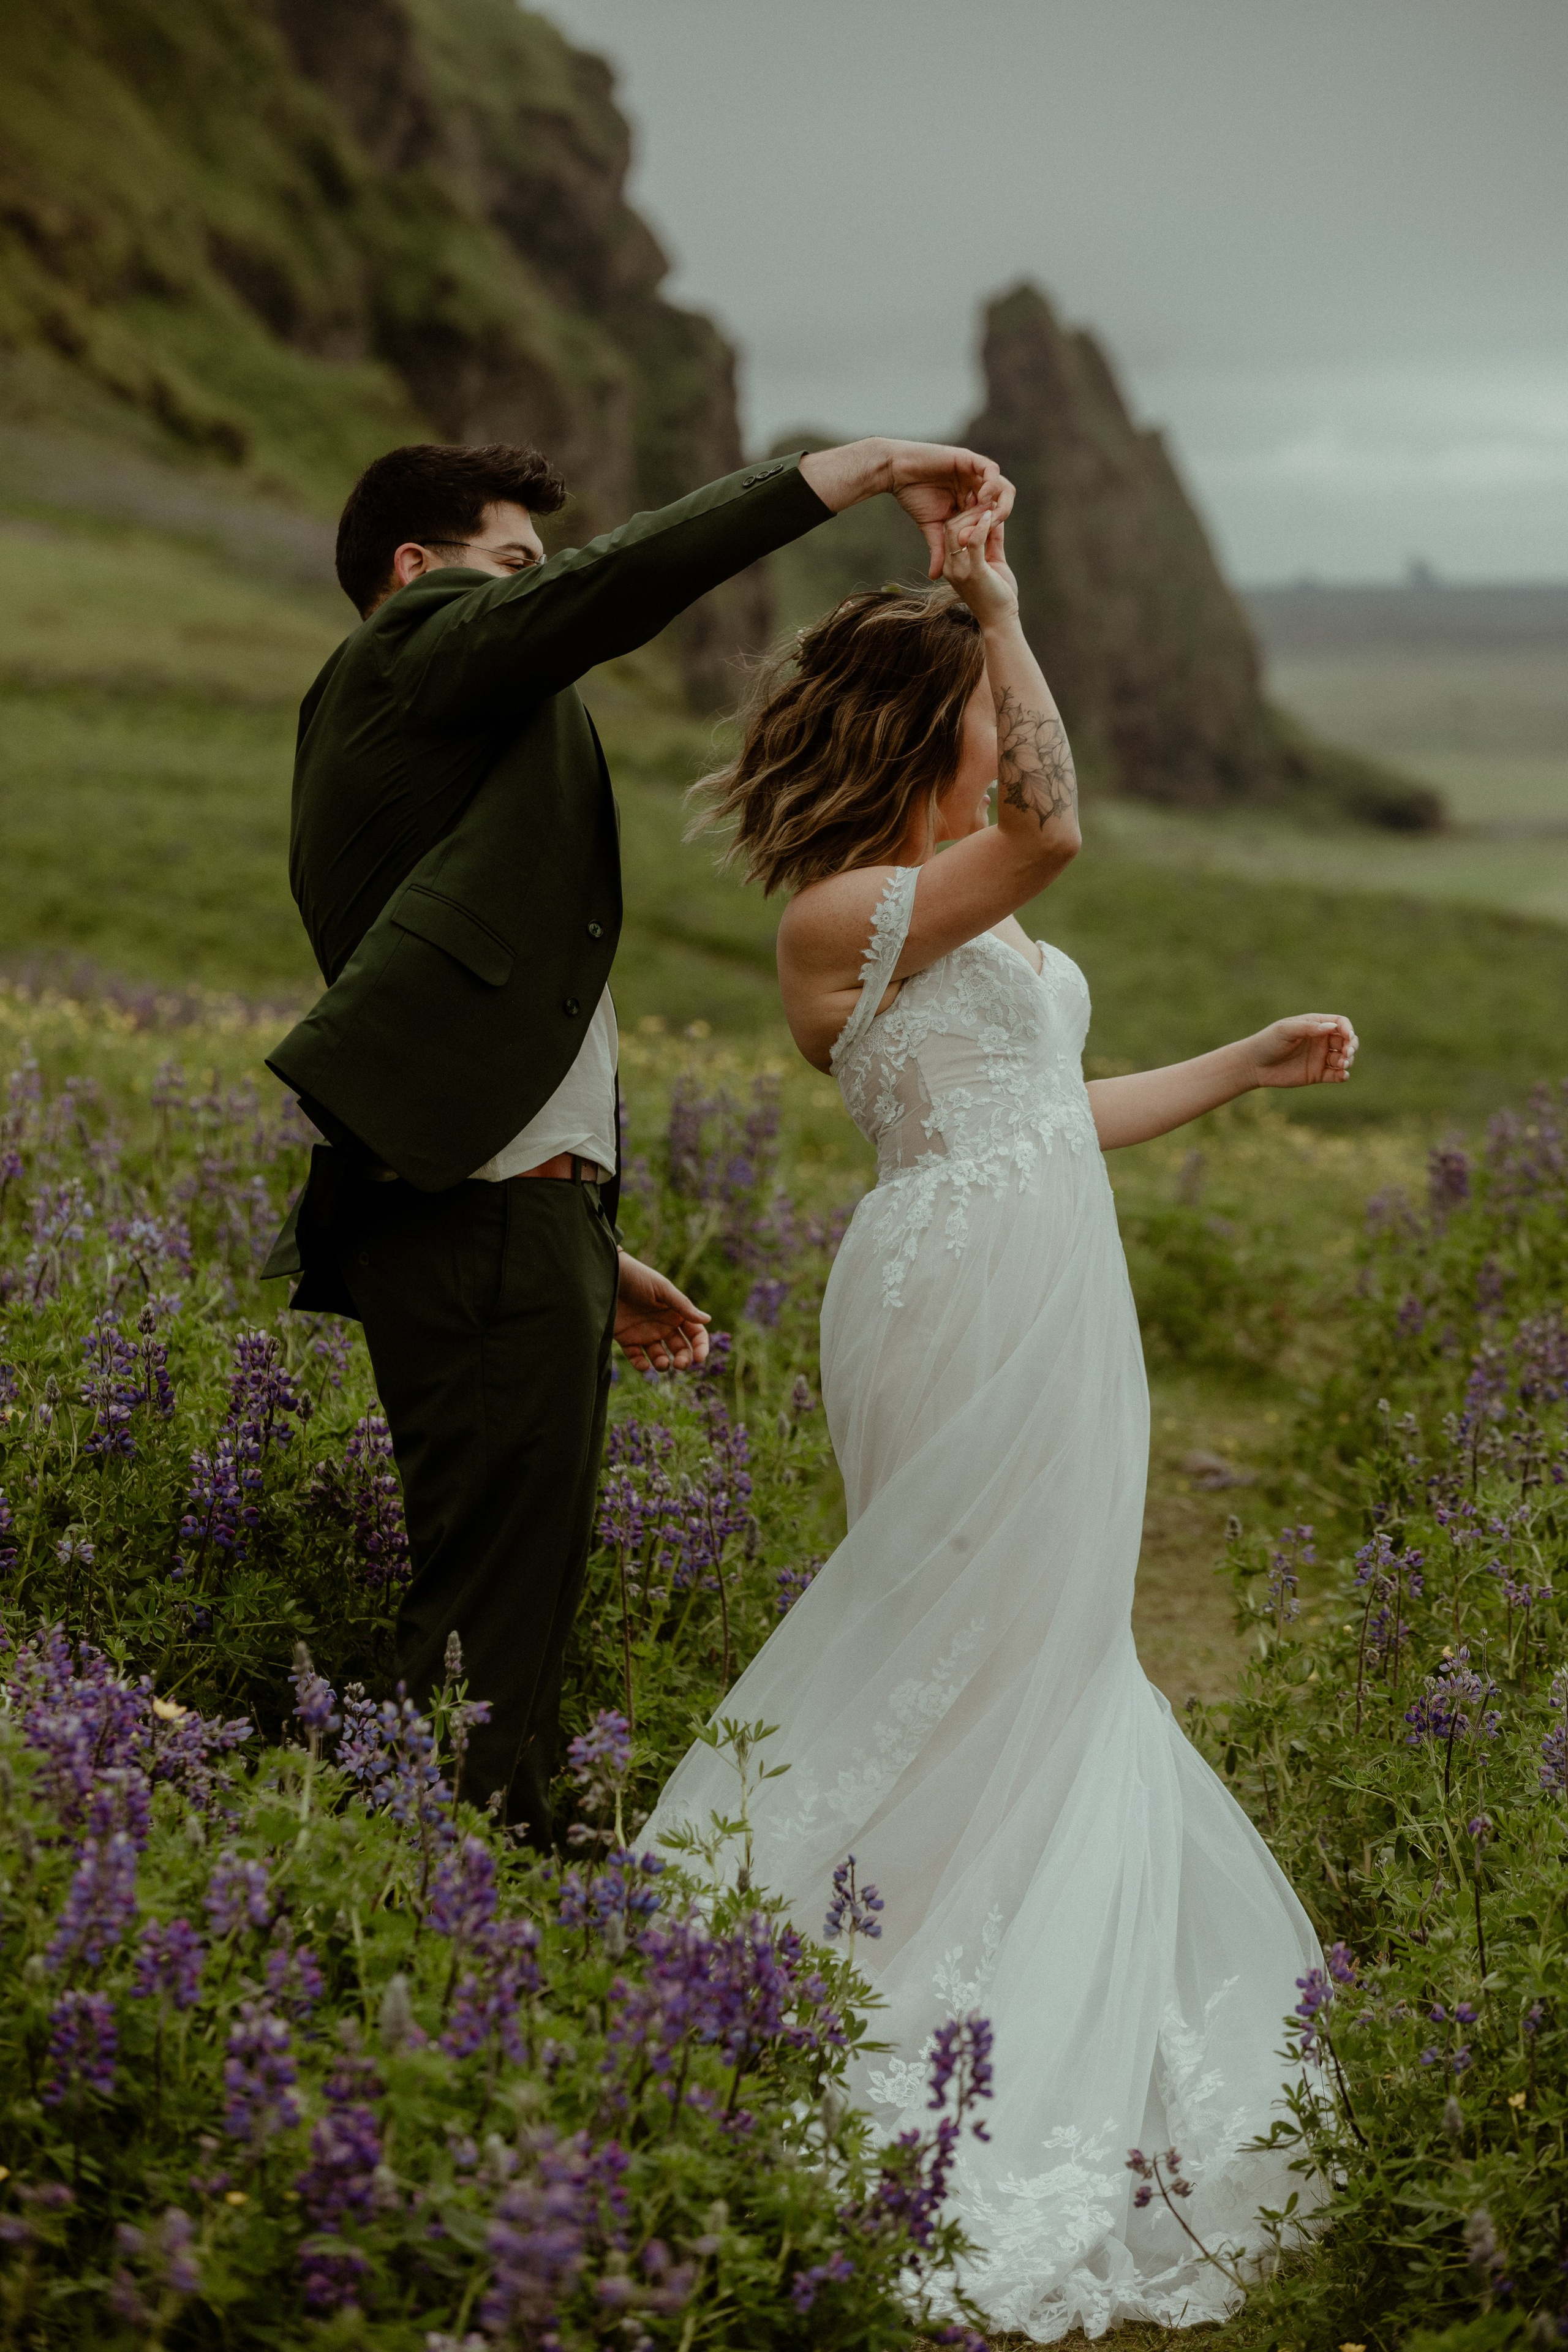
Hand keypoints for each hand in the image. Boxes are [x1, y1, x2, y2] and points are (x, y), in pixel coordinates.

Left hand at [614, 1253, 710, 1373]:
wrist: (605, 1275)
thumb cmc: (637, 1277)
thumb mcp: (662, 1289)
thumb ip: (683, 1306)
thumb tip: (707, 1319)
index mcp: (675, 1313)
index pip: (695, 1333)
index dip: (700, 1347)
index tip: (699, 1358)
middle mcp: (663, 1325)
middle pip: (680, 1349)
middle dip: (683, 1359)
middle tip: (680, 1364)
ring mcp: (645, 1334)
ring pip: (660, 1357)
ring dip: (663, 1364)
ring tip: (662, 1363)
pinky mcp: (627, 1339)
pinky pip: (636, 1358)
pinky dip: (641, 1365)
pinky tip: (644, 1365)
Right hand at [798, 439, 1013, 575]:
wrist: (897, 472)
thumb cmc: (913, 496)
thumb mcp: (931, 528)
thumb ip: (939, 549)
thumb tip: (934, 577)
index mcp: (970, 501)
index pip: (993, 514)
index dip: (993, 528)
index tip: (985, 540)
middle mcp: (975, 486)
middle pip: (1004, 499)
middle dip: (1003, 514)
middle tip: (994, 527)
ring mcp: (974, 472)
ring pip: (1002, 485)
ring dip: (1000, 501)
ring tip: (990, 514)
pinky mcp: (969, 459)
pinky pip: (991, 470)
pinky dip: (991, 484)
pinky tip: (982, 497)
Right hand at [940, 505, 1018, 624]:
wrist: (1000, 622)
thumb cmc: (998, 595)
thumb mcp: (993, 561)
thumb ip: (992, 541)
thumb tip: (994, 519)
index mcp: (952, 564)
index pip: (949, 530)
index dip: (965, 514)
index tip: (981, 505)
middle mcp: (951, 566)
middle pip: (950, 527)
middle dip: (968, 511)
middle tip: (985, 503)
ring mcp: (960, 569)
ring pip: (957, 530)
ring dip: (975, 515)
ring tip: (989, 508)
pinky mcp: (974, 571)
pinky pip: (974, 541)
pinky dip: (982, 526)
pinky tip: (991, 516)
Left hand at [1248, 1015, 1358, 1088]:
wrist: (1253, 1065)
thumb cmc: (1267, 1042)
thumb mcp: (1285, 1030)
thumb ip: (1308, 1028)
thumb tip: (1332, 1028)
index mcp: (1315, 1025)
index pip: (1340, 1023)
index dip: (1347, 1029)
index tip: (1347, 1036)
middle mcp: (1320, 1040)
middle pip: (1346, 1040)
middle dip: (1351, 1045)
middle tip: (1347, 1052)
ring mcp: (1320, 1057)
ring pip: (1344, 1058)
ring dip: (1348, 1060)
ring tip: (1343, 1063)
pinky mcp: (1317, 1074)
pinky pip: (1335, 1075)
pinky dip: (1343, 1075)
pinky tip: (1342, 1075)